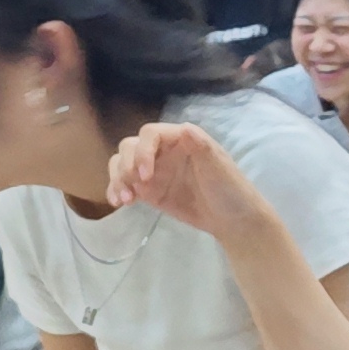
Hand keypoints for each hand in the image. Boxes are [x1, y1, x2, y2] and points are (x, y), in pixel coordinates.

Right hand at [102, 121, 266, 240]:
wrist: (233, 220)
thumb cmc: (230, 189)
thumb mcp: (219, 168)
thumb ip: (201, 148)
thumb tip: (184, 128)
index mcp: (181, 139)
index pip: (150, 134)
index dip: (143, 151)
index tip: (146, 174)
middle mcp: (163, 151)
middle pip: (131, 146)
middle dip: (125, 165)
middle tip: (134, 188)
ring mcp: (155, 171)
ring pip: (122, 164)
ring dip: (117, 178)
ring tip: (124, 199)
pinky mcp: (149, 192)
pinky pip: (125, 185)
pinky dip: (116, 190)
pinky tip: (118, 203)